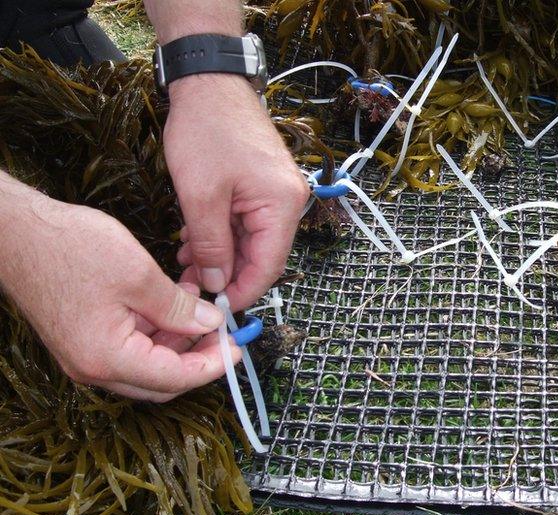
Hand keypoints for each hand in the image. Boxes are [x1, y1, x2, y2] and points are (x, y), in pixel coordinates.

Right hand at [0, 194, 240, 401]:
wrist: (14, 233)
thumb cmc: (68, 248)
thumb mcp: (139, 275)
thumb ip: (179, 307)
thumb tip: (210, 324)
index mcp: (107, 357)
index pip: (174, 378)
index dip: (213, 365)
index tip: (236, 347)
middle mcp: (93, 367)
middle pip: (161, 381)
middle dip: (198, 358)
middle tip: (224, 331)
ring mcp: (84, 356)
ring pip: (147, 365)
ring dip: (178, 342)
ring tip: (201, 306)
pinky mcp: (82, 340)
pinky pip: (129, 348)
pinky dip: (157, 332)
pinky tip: (174, 302)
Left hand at [165, 74, 309, 311]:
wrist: (210, 83)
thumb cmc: (207, 131)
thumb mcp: (201, 195)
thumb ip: (211, 244)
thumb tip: (216, 281)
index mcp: (282, 205)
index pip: (268, 265)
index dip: (242, 290)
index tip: (215, 306)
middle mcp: (289, 201)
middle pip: (262, 254)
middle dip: (226, 271)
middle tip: (191, 281)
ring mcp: (278, 191)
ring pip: (251, 239)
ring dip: (220, 252)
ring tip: (185, 257)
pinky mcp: (264, 184)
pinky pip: (247, 220)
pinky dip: (222, 232)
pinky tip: (194, 236)